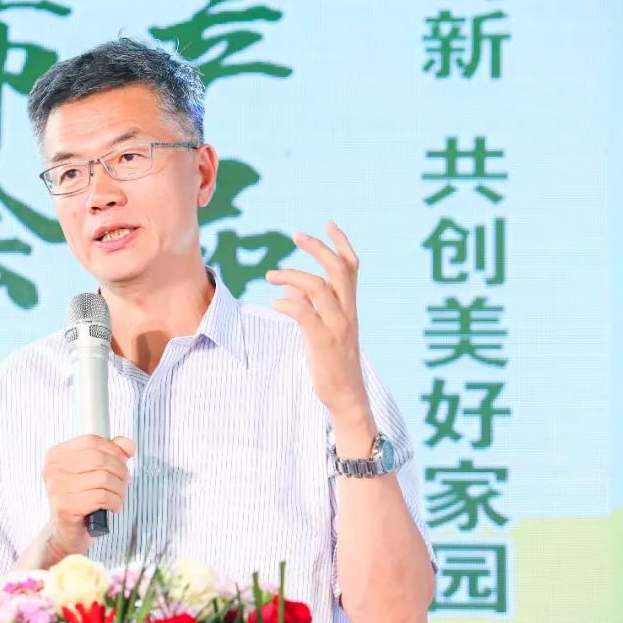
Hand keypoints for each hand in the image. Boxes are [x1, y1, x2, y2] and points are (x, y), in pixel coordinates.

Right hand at [41, 434, 134, 559]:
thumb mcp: (95, 472)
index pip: (91, 441)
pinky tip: (112, 506)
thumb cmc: (81, 501)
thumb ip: (111, 453)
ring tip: (118, 496)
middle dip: (120, 471)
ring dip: (119, 489)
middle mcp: (53, 469)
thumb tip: (128, 444)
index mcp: (56, 455)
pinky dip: (115, 501)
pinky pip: (102, 496)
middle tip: (123, 482)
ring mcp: (58, 488)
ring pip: (104, 478)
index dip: (114, 450)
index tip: (122, 462)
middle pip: (100, 459)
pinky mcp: (66, 507)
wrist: (66, 534)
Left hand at [266, 221, 370, 425]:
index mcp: (350, 307)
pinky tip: (275, 304)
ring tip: (270, 274)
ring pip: (320, 289)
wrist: (347, 398)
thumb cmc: (333, 364)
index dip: (342, 243)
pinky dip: (289, 304)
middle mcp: (347, 313)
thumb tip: (292, 289)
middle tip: (296, 234)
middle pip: (339, 270)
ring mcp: (337, 328)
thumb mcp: (322, 331)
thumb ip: (310, 307)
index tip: (328, 224)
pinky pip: (305, 315)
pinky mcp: (323, 343)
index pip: (352, 268)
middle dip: (318, 248)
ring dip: (292, 275)